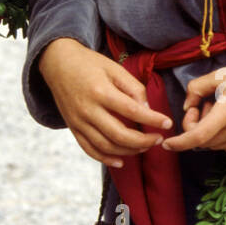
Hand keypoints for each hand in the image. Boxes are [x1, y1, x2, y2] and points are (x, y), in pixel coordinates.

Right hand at [38, 38, 171, 166]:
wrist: (57, 63)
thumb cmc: (89, 63)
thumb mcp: (114, 68)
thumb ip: (133, 87)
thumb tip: (148, 110)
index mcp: (101, 91)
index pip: (131, 111)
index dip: (152, 120)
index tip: (167, 123)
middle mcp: (88, 109)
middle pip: (119, 135)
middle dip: (143, 141)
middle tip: (158, 139)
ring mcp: (79, 121)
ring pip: (106, 146)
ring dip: (129, 151)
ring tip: (144, 147)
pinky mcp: (73, 128)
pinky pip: (90, 149)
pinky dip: (106, 159)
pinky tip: (121, 161)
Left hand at [163, 51, 225, 155]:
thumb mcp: (219, 75)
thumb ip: (196, 89)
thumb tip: (187, 106)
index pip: (197, 137)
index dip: (178, 143)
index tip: (166, 143)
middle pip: (204, 141)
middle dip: (195, 126)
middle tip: (203, 104)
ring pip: (216, 145)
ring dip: (209, 132)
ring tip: (218, 108)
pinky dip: (222, 139)